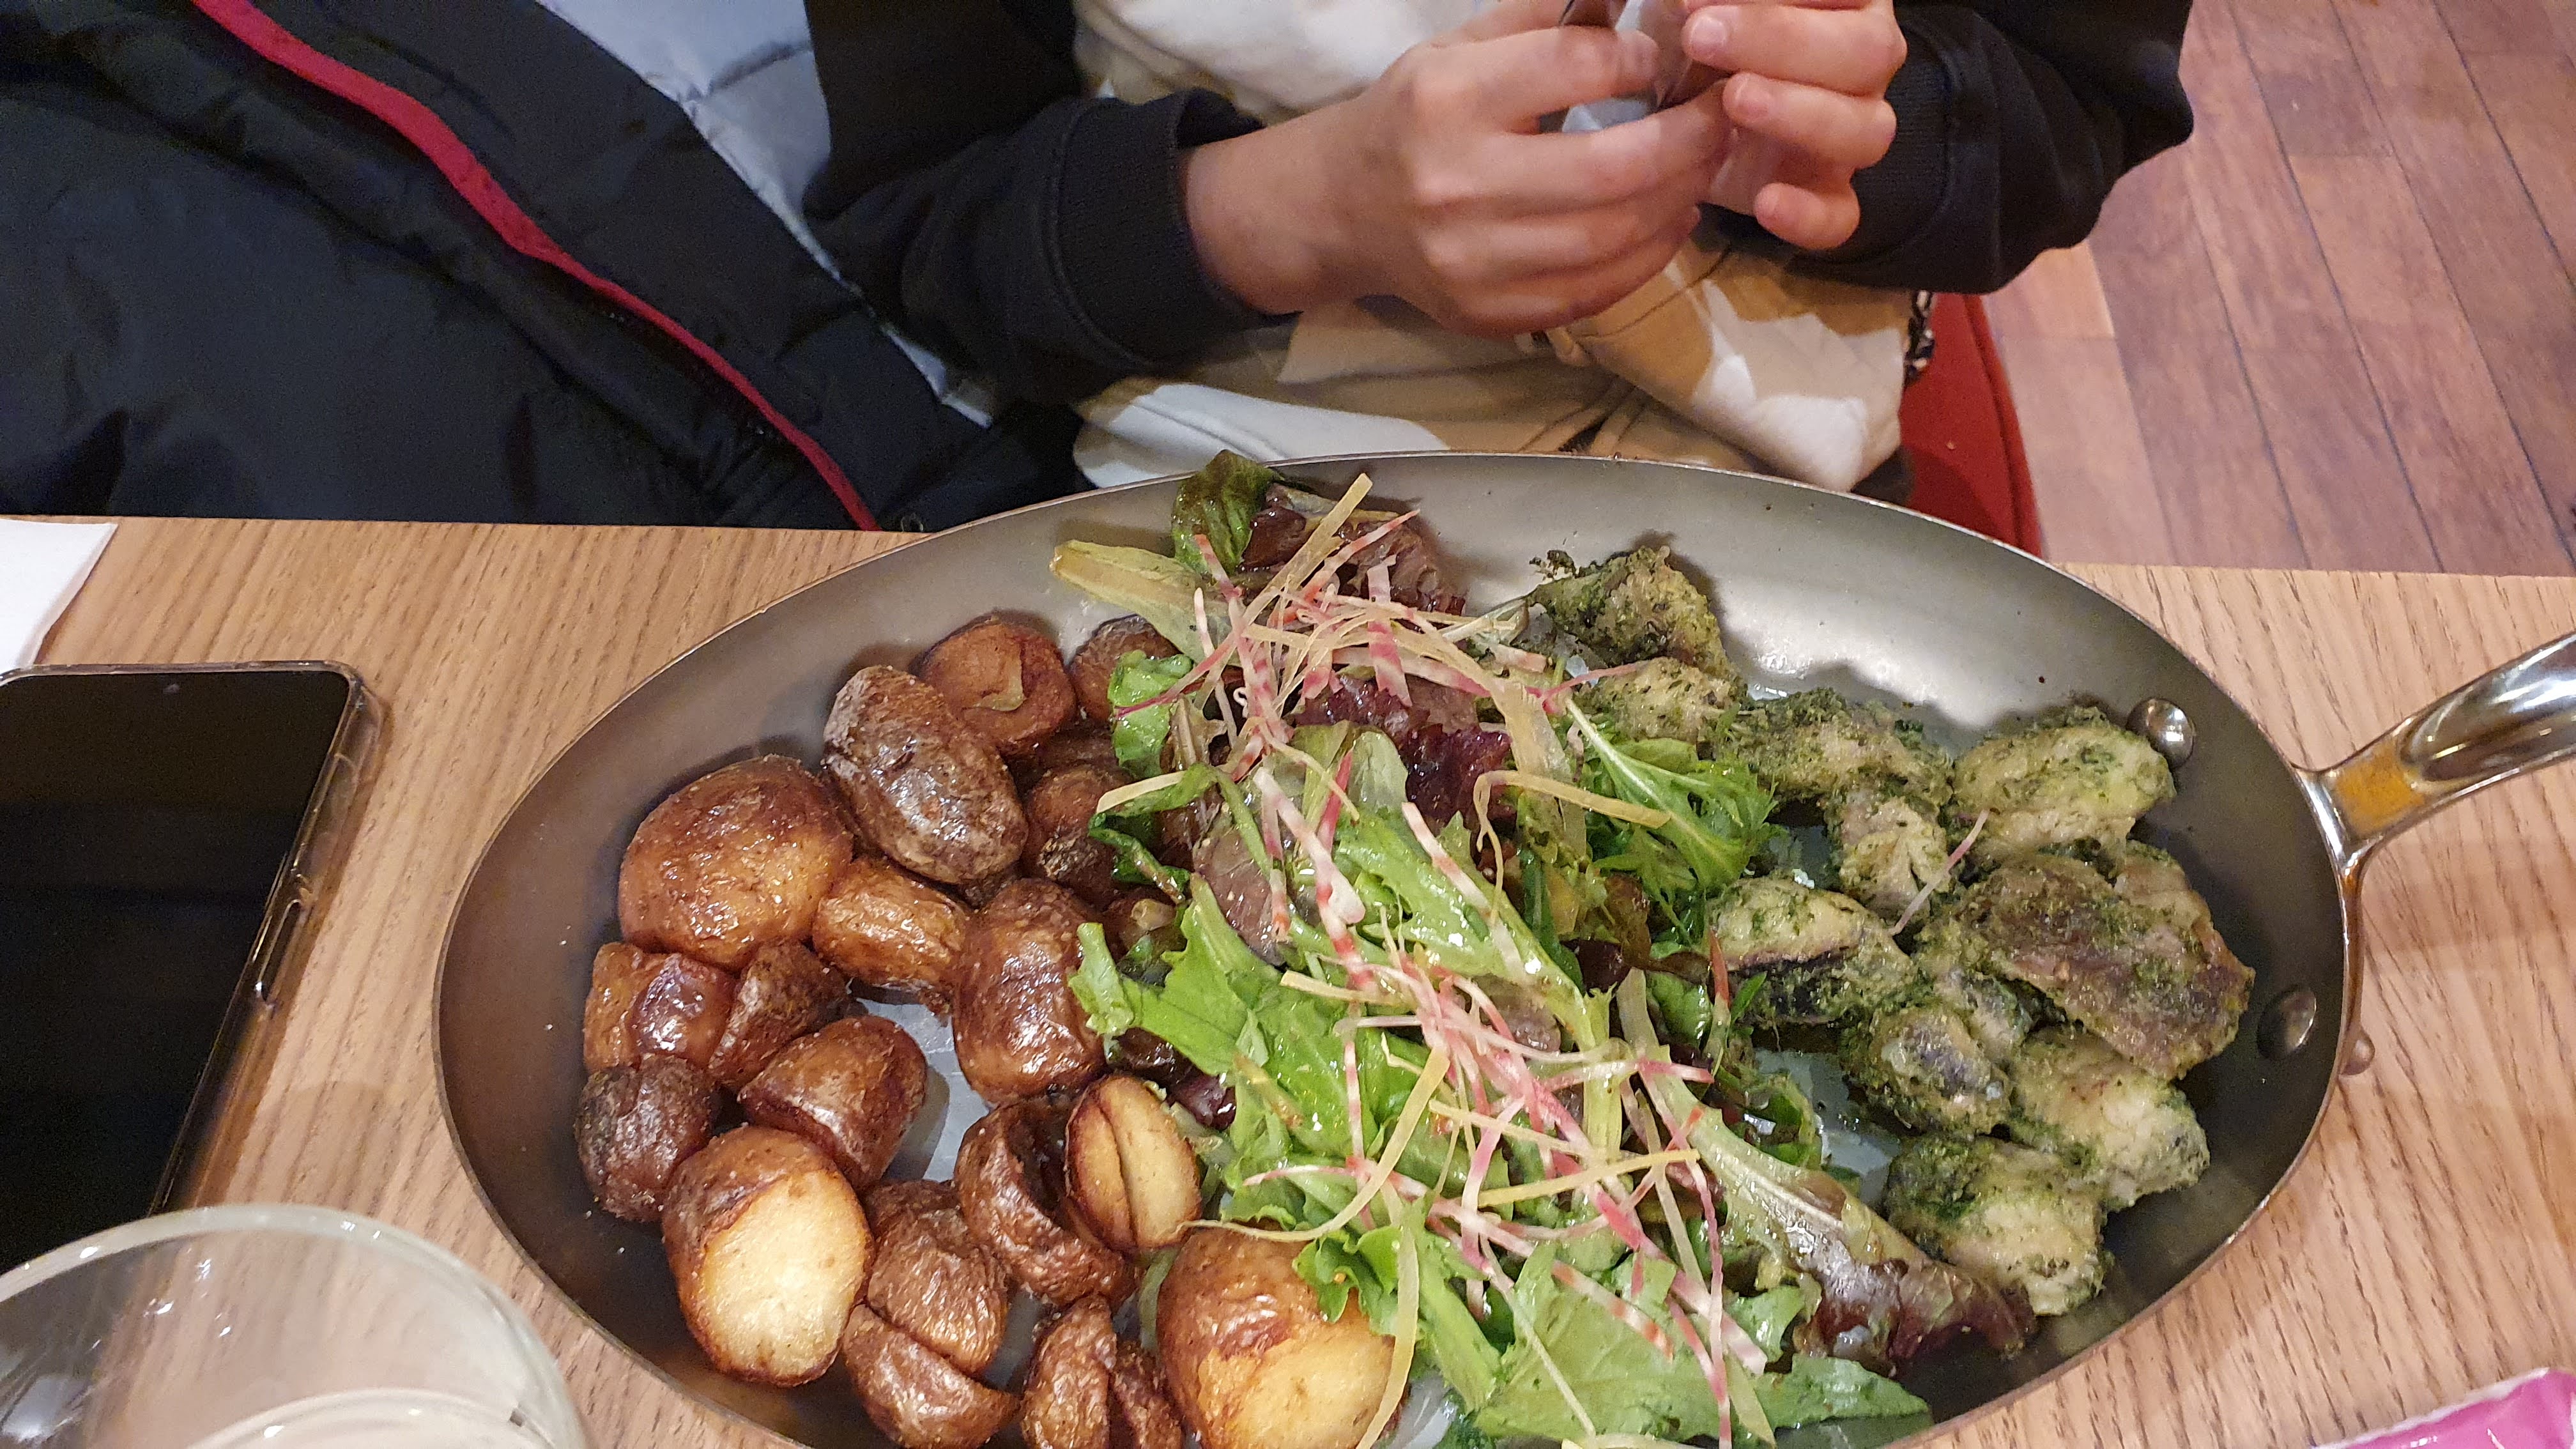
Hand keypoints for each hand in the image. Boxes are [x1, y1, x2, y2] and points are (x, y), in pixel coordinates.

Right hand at [1182, 0, 1731, 335]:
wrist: (1341, 210)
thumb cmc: (1414, 117)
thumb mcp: (1460, 49)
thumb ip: (1545, 22)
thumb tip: (1637, 1)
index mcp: (1447, 99)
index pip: (1577, 67)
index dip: (1642, 58)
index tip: (1666, 60)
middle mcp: (1455, 183)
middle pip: (1613, 167)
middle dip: (1690, 139)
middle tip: (1723, 117)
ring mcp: (1471, 260)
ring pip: (1613, 237)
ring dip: (1679, 200)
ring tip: (1701, 170)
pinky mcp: (1488, 313)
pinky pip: (1593, 292)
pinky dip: (1646, 257)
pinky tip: (1666, 222)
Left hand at [1679, 0, 1905, 249]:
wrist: (1668, 102)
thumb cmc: (1693, 29)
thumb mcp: (1697, 3)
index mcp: (1847, 3)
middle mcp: (1862, 63)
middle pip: (1870, 54)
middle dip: (1784, 42)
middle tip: (1701, 38)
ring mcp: (1849, 131)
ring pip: (1868, 131)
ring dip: (1802, 116)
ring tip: (1731, 101)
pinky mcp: (1822, 193)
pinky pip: (1841, 215)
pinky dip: (1810, 216)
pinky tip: (1765, 203)